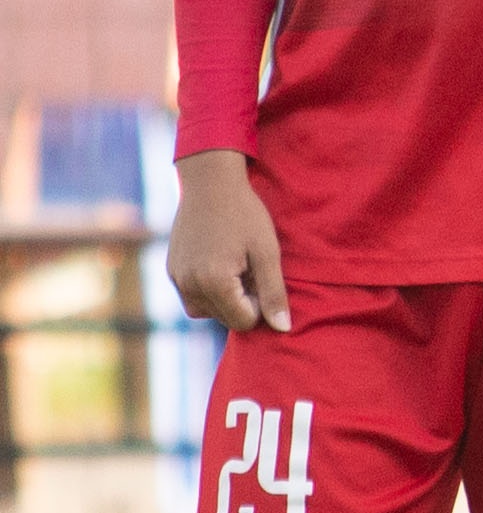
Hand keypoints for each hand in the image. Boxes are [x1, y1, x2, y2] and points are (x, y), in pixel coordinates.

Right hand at [169, 152, 290, 333]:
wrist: (210, 184)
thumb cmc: (246, 215)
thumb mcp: (267, 252)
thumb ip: (274, 293)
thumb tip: (283, 328)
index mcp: (214, 283)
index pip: (244, 321)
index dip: (261, 304)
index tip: (263, 275)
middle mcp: (189, 285)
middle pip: (225, 318)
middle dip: (243, 301)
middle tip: (251, 267)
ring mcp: (176, 278)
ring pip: (207, 310)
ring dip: (226, 298)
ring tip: (238, 266)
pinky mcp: (171, 270)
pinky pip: (192, 296)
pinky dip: (210, 290)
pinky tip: (223, 262)